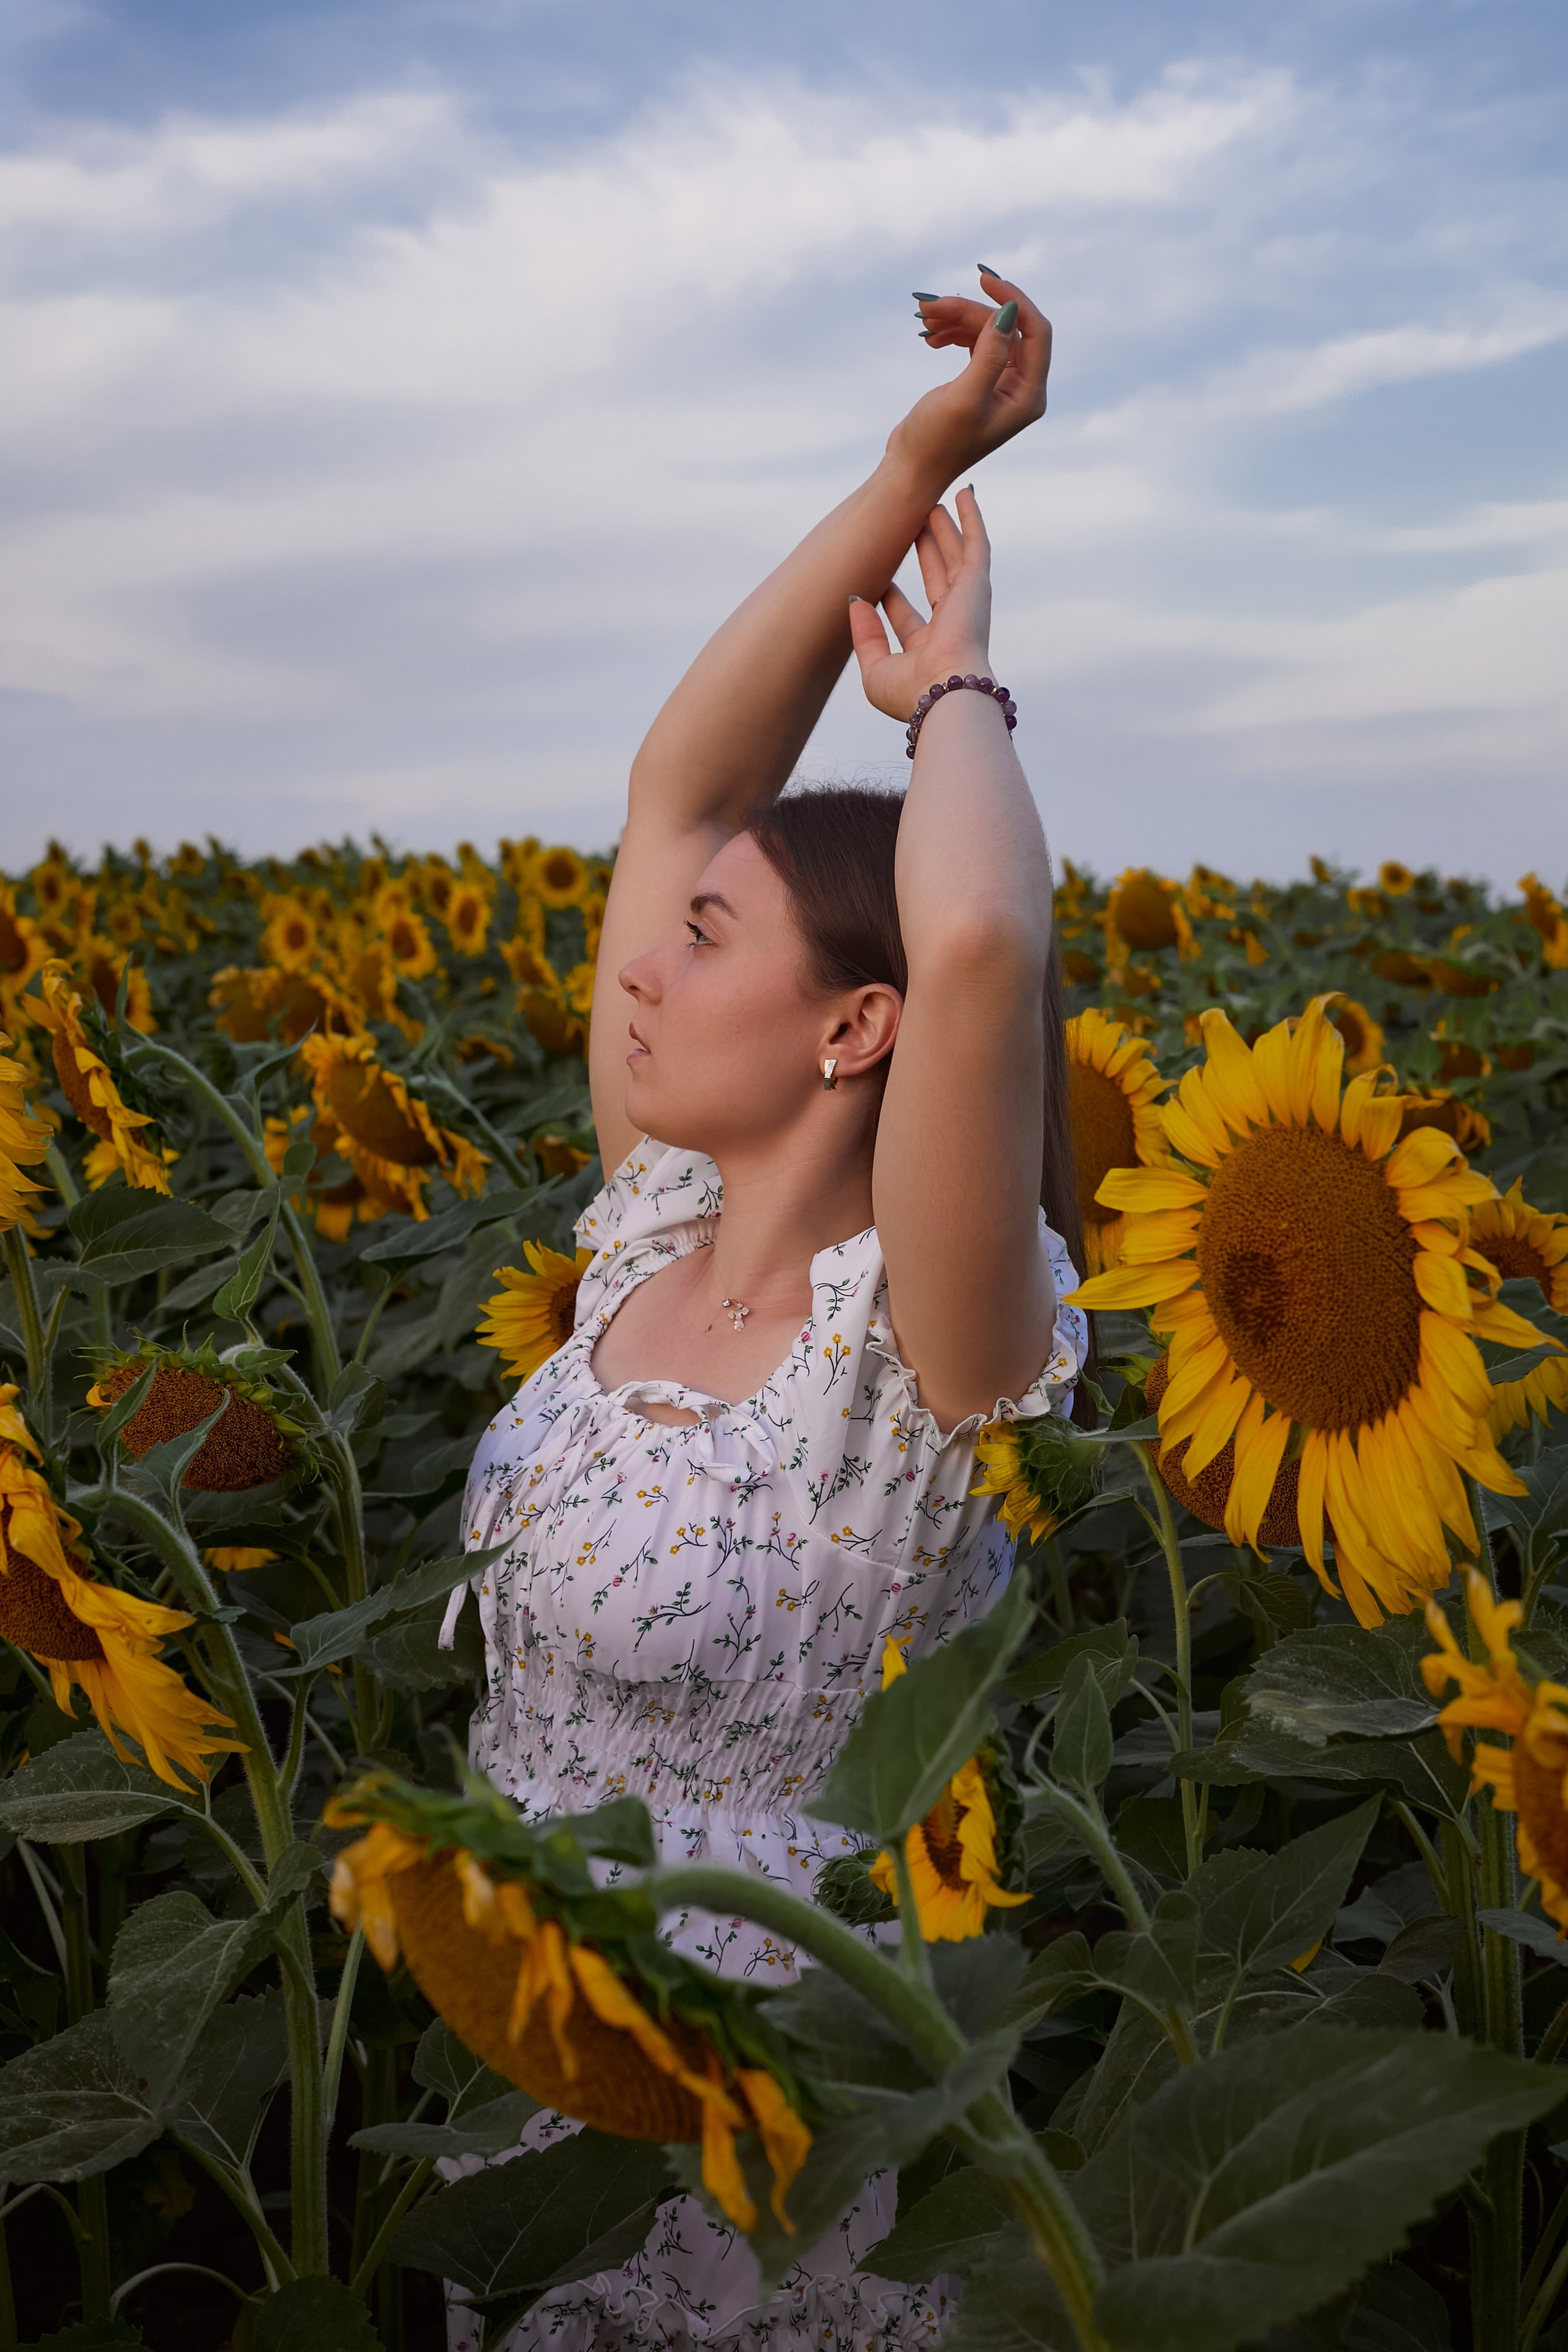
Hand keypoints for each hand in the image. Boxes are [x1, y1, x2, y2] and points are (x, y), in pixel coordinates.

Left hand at [848, 489, 993, 722]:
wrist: (946, 693)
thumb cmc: (911, 692)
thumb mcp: (875, 668)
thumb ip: (865, 636)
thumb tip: (856, 602)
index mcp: (927, 649)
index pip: (906, 617)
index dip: (890, 598)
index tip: (879, 580)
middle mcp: (951, 626)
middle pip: (934, 578)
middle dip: (923, 553)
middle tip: (911, 527)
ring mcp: (966, 603)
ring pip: (954, 557)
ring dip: (945, 530)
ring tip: (934, 504)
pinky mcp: (977, 585)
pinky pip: (976, 543)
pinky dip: (972, 518)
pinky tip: (966, 494)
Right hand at [885, 268, 1050, 486]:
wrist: (910, 470)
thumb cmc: (935, 442)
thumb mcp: (964, 397)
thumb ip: (989, 354)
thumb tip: (1009, 312)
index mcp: (1028, 396)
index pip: (1036, 332)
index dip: (1013, 301)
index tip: (983, 279)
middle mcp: (1021, 390)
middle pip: (1006, 329)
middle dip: (970, 312)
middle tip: (932, 306)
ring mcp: (1001, 387)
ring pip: (987, 333)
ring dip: (957, 320)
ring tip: (925, 319)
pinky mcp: (980, 384)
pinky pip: (974, 345)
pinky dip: (953, 335)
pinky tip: (930, 338)